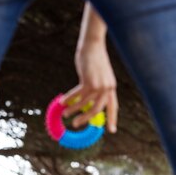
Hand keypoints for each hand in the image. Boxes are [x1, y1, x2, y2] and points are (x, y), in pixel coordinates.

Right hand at [62, 4, 117, 133]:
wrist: (93, 44)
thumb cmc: (95, 59)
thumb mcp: (99, 75)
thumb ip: (96, 88)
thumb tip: (86, 102)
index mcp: (111, 88)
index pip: (113, 107)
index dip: (112, 119)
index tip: (112, 130)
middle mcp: (107, 88)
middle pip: (97, 110)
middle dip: (85, 119)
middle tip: (75, 125)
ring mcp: (98, 85)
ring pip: (84, 104)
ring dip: (73, 110)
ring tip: (65, 114)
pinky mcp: (89, 81)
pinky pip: (77, 95)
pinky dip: (69, 99)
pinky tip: (62, 102)